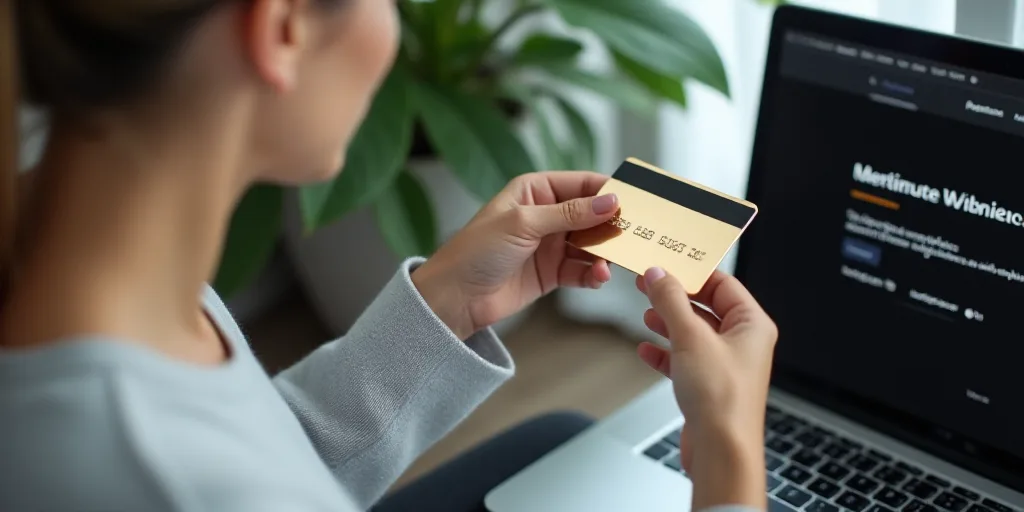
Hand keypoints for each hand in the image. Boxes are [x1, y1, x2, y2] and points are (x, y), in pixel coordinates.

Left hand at [411, 171, 618, 339]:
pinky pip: (582, 269)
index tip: (635, 200)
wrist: (455, 298)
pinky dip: (593, 273)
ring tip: (613, 262)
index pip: (581, 183)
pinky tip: (598, 276)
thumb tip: (609, 202)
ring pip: (590, 244)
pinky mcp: (551, 272)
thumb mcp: (523, 223)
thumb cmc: (475, 251)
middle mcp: (545, 215)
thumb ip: (569, 213)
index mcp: (535, 190)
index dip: (608, 190)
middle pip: (591, 214)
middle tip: (634, 234)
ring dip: (605, 252)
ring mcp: (549, 245)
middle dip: (612, 224)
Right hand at [635, 268, 776, 509]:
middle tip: (648, 282)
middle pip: (706, 306)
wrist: (721, 451)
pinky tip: (647, 349)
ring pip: (693, 332)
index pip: (723, 283)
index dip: (693, 270)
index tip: (667, 261)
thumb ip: (670, 301)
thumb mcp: (691, 337)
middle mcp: (743, 343)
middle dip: (675, 296)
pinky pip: (684, 359)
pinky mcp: (708, 385)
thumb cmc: (723, 400)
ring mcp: (725, 365)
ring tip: (646, 312)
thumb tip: (658, 275)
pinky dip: (665, 352)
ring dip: (668, 322)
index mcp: (752, 325)